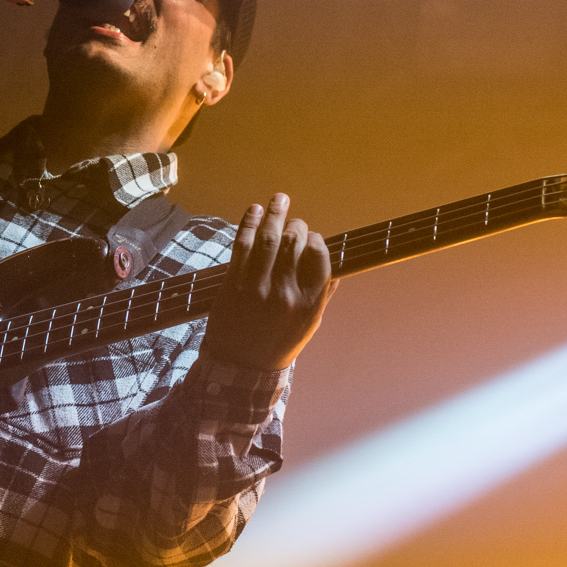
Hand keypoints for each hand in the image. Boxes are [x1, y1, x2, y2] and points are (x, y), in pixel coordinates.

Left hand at [201, 193, 336, 371]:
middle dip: (296, 226)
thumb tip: (333, 266)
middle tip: (293, 223)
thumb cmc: (277, 344)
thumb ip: (321, 294)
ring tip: (279, 198)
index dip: (316, 240)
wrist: (240, 367)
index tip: (311, 237)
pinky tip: (254, 210)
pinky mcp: (233, 282)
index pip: (320, 256)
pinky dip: (248, 222)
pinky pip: (242, 244)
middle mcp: (286, 292)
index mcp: (309, 303)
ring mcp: (257, 286)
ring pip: (269, 238)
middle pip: (295, 243)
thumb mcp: (308, 324)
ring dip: (275, 213)